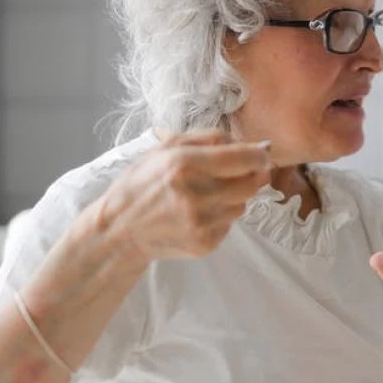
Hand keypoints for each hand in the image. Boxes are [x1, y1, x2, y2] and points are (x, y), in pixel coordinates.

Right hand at [94, 130, 269, 260]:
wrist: (120, 229)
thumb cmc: (142, 183)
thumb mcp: (166, 148)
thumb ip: (211, 139)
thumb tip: (255, 144)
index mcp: (184, 164)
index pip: (245, 158)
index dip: (260, 155)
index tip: (262, 154)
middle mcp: (195, 195)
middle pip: (252, 183)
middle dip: (251, 175)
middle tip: (237, 172)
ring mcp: (202, 222)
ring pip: (243, 204)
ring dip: (234, 196)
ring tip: (207, 194)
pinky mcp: (205, 243)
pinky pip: (230, 224)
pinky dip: (222, 216)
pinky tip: (199, 213)